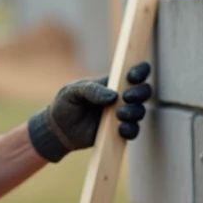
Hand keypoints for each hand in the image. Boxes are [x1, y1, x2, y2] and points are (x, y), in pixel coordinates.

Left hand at [27, 62, 152, 162]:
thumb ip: (91, 90)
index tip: (132, 77)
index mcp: (111, 82)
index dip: (140, 71)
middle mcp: (120, 97)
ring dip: (134, 112)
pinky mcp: (119, 131)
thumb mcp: (72, 92)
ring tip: (119, 115)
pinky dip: (131, 130)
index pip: (133, 72)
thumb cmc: (65, 105)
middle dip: (140, 93)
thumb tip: (113, 95)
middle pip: (143, 91)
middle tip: (126, 98)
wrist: (59, 131)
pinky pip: (133, 130)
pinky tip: (120, 129)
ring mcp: (121, 114)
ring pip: (140, 110)